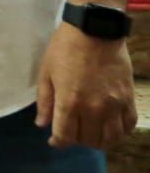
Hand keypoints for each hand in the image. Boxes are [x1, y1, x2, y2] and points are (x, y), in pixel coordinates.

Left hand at [36, 21, 136, 149]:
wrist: (94, 30)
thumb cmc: (64, 49)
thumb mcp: (46, 72)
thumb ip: (44, 101)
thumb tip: (42, 124)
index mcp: (69, 101)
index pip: (65, 136)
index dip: (58, 142)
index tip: (55, 140)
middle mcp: (94, 108)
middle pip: (88, 140)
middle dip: (77, 140)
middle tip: (73, 131)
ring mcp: (114, 105)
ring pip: (111, 139)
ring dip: (100, 141)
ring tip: (92, 134)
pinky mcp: (129, 99)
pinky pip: (129, 126)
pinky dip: (120, 132)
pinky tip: (111, 127)